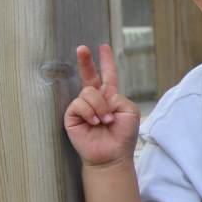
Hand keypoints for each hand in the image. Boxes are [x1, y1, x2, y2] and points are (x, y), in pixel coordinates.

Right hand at [64, 44, 139, 167]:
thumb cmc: (123, 135)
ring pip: (88, 92)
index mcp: (110, 97)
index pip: (108, 75)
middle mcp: (95, 99)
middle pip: (89, 75)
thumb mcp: (129, 111)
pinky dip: (90, 112)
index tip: (103, 47)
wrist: (112, 154)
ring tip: (104, 122)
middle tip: (82, 48)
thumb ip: (117, 97)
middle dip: (85, 61)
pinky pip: (79, 104)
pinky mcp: (72, 115)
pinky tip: (94, 123)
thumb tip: (99, 94)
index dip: (106, 61)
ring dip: (100, 107)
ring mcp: (83, 107)